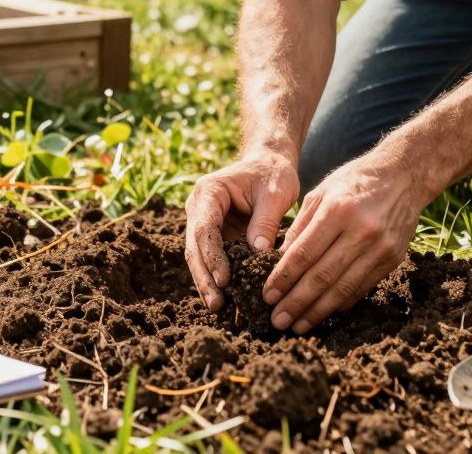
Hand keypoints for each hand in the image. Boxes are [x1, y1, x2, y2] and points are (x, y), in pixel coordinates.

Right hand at [184, 150, 299, 310]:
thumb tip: (259, 254)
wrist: (269, 163)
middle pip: (195, 247)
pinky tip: (227, 300)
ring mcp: (203, 222)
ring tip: (219, 307)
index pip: (205, 228)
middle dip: (205, 277)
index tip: (224, 280)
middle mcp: (199, 208)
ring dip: (208, 282)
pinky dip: (218, 278)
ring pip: (199, 257)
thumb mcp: (276, 192)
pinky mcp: (215, 235)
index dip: (212, 256)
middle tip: (216, 303)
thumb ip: (265, 221)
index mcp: (209, 192)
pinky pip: (212, 259)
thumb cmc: (273, 173)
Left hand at [263, 151, 431, 333]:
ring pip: (343, 288)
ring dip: (317, 311)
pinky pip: (362, 287)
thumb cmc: (354, 181)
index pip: (304, 253)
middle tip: (277, 321)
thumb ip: (299, 227)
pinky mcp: (393, 259)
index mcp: (338, 210)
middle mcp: (361, 231)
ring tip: (297, 325)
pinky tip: (323, 312)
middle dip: (296, 302)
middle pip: (322, 276)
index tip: (267, 296)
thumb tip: (278, 262)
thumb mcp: (320, 192)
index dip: (283, 278)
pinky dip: (340, 303)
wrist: (404, 176)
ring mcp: (381, 247)